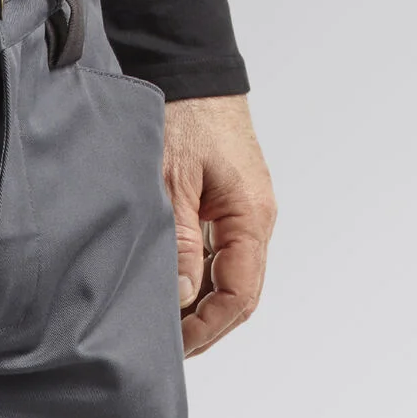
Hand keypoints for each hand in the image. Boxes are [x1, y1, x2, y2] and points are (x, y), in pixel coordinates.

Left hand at [164, 95, 275, 357]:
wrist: (193, 70)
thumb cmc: (184, 114)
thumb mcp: (171, 181)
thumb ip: (179, 242)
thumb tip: (181, 298)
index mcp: (251, 217)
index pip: (239, 296)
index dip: (207, 329)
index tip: (173, 347)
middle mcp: (255, 221)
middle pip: (238, 296)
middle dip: (204, 327)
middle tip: (164, 348)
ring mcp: (243, 216)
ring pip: (228, 281)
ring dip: (198, 307)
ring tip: (161, 325)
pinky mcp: (228, 209)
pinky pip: (219, 260)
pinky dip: (196, 282)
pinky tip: (168, 292)